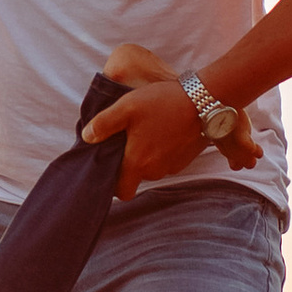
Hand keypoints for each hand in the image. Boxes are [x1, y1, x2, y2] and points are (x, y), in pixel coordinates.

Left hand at [82, 39, 260, 201]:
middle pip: (137, 176)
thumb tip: (87, 137)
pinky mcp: (186, 158)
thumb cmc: (162, 102)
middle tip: (129, 137)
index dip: (114, 184)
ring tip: (148, 129)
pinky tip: (164, 129)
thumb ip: (103, 124)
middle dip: (131, 162)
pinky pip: (168, 160)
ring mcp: (173, 165)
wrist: (204, 99)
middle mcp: (156, 170)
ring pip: (153, 167)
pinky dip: (164, 149)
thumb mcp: (126, 107)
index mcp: (138, 163)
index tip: (112, 166)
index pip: (122, 192)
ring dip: (149, 154)